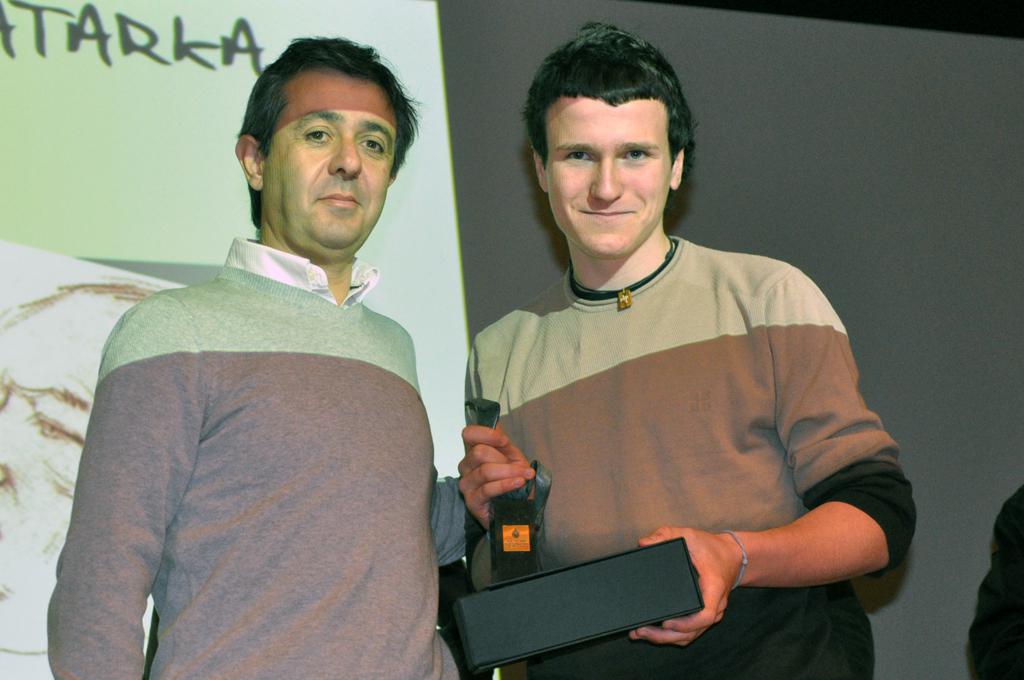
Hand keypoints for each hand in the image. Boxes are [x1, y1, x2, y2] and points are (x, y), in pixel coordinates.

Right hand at [458, 424, 533, 525]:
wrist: (517, 509)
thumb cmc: (512, 481)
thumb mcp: (512, 458)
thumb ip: (503, 443)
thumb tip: (497, 427)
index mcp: (474, 451)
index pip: (469, 434)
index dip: (486, 433)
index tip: (504, 441)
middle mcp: (466, 466)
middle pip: (479, 452)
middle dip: (504, 459)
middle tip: (521, 467)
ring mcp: (466, 484)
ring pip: (485, 471)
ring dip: (510, 472)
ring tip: (525, 477)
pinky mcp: (472, 502)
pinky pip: (488, 489)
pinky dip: (506, 484)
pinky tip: (519, 483)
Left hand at [629, 526, 742, 646]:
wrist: (731, 555)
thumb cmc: (709, 546)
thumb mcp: (688, 534)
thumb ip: (665, 535)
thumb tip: (643, 543)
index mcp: (714, 587)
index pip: (706, 614)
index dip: (686, 623)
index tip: (666, 622)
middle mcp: (715, 605)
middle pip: (693, 631)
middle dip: (665, 636)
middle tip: (640, 631)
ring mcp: (711, 613)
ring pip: (690, 635)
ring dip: (665, 639)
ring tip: (639, 633)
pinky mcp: (703, 615)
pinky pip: (689, 632)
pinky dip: (672, 636)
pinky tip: (652, 633)